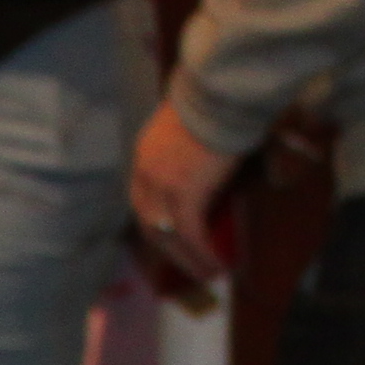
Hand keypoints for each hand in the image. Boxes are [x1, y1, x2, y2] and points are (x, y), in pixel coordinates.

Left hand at [129, 105, 238, 291]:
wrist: (222, 89)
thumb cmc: (218, 99)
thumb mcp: (193, 125)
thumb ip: (192, 146)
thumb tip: (211, 157)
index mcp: (145, 154)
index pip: (142, 200)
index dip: (156, 223)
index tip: (172, 239)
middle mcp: (145, 172)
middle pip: (150, 223)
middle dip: (170, 250)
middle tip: (189, 266)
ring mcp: (161, 186)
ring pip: (169, 236)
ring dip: (188, 260)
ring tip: (208, 274)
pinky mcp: (184, 195)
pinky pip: (190, 236)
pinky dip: (202, 255)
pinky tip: (216, 268)